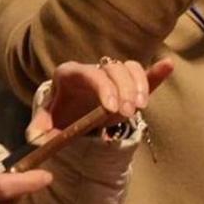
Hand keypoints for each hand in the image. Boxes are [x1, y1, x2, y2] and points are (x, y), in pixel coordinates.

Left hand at [27, 59, 175, 144]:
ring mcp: (112, 75)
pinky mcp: (128, 83)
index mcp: (70, 74)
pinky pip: (143, 72)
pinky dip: (155, 71)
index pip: (89, 73)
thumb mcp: (47, 123)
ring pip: (129, 69)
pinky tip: (167, 65)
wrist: (71, 111)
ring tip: (140, 107)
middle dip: (123, 91)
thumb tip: (36, 138)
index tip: (111, 108)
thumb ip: (39, 130)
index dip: (103, 87)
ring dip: (138, 86)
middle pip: (113, 70)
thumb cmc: (60, 115)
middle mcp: (93, 69)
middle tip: (127, 113)